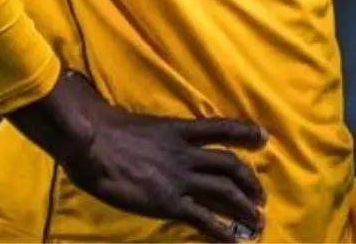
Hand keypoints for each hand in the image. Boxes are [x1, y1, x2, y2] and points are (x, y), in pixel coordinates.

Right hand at [8, 72, 268, 241]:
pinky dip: (222, 230)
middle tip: (261, 195)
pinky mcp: (170, 202)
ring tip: (257, 220)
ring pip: (225, 191)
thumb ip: (152, 130)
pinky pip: (204, 218)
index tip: (264, 136)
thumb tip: (151, 131)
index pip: (220, 128)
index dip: (244, 132)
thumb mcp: (136, 123)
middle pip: (230, 165)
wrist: (92, 142)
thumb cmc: (104, 129)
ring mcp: (180, 179)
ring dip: (245, 206)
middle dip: (250, 181)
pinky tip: (233, 239)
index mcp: (177, 130)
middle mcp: (186, 154)